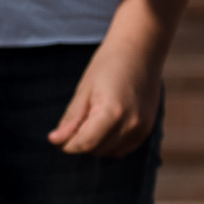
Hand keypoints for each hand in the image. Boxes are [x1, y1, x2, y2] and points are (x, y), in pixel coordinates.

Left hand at [49, 28, 161, 156]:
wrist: (140, 50)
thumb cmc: (107, 65)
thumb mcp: (84, 90)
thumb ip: (71, 119)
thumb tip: (55, 141)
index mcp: (112, 113)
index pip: (85, 143)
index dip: (67, 145)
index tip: (55, 138)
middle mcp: (131, 124)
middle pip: (96, 150)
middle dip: (80, 142)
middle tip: (73, 123)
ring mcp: (142, 128)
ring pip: (109, 152)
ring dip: (96, 144)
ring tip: (91, 119)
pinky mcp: (148, 129)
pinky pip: (123, 148)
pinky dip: (110, 143)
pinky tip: (105, 124)